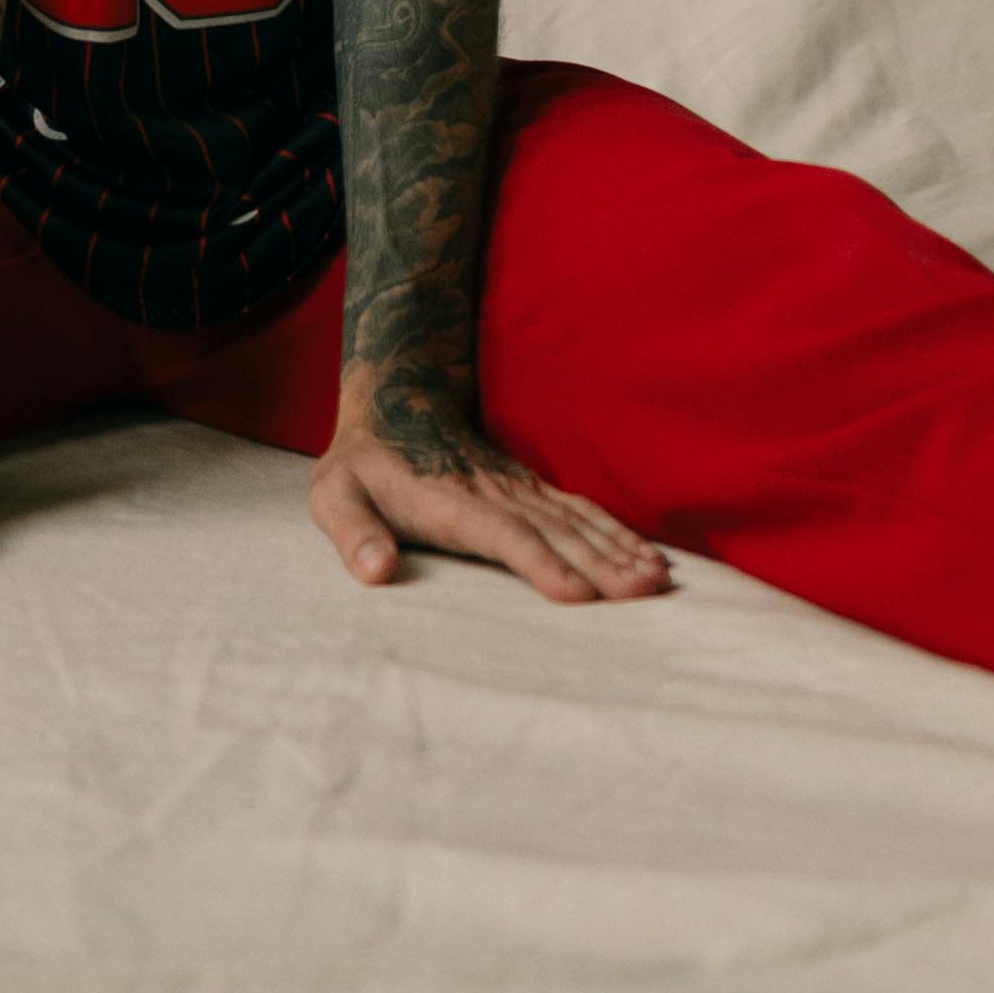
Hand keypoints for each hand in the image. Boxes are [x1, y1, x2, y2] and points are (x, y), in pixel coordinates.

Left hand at [311, 383, 667, 606]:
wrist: (398, 398)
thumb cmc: (363, 463)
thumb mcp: (334, 494)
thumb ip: (352, 532)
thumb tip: (374, 571)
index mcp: (450, 503)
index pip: (503, 536)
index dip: (540, 563)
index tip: (578, 594)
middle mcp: (495, 495)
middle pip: (556, 533)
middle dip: (602, 564)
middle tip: (645, 594)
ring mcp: (520, 490)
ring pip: (578, 522)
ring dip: (619, 550)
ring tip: (658, 580)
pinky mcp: (532, 490)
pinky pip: (582, 512)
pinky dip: (618, 533)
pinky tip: (648, 556)